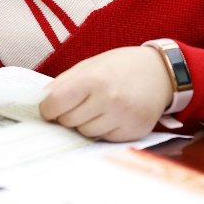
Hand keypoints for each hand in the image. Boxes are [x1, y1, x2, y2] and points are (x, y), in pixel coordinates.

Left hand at [39, 46, 172, 141]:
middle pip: (68, 121)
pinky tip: (112, 115)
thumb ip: (64, 82)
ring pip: (85, 133)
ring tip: (97, 108)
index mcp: (93, 79)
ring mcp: (122, 117)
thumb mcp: (90, 64)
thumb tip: (42, 101)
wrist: (160, 73)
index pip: (55, 103)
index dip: (47, 108)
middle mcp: (108, 99)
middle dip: (67, 115)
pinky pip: (104, 139)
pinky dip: (102, 130)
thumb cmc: (121, 66)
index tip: (48, 108)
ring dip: (85, 124)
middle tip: (78, 104)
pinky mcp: (133, 132)